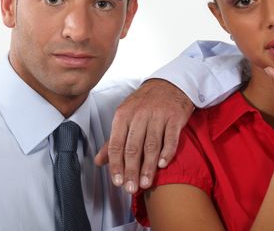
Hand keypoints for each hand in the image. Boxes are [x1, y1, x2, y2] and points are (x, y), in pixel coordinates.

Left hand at [94, 79, 193, 193]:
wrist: (169, 84)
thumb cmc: (145, 103)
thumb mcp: (125, 116)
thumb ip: (113, 140)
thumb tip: (98, 161)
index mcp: (123, 115)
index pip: (116, 144)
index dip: (116, 164)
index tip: (117, 181)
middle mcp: (140, 115)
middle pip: (133, 147)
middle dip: (131, 170)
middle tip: (131, 188)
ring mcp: (158, 115)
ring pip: (151, 145)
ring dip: (148, 166)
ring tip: (145, 182)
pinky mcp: (175, 117)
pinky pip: (170, 138)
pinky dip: (167, 152)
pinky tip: (163, 165)